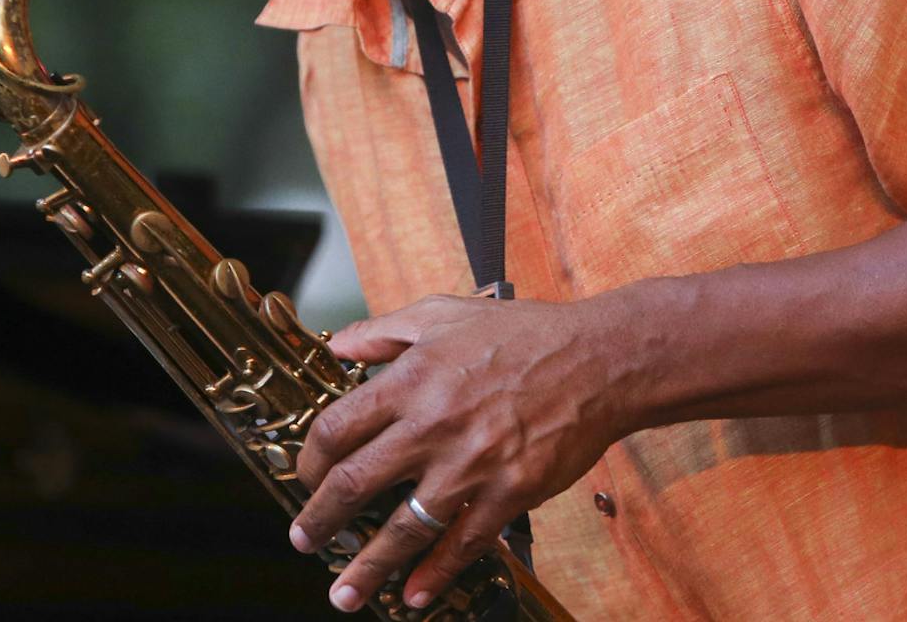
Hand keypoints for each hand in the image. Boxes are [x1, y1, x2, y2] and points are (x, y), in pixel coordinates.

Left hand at [288, 293, 626, 612]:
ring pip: (403, 527)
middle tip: (305, 541)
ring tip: (345, 592)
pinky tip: (413, 594)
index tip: (306, 479)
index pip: (337, 429)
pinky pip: (463, 543)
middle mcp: (433, 425)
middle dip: (320, 520)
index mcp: (412, 380)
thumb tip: (341, 347)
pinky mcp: (510, 491)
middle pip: (355, 484)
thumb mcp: (448, 313)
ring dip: (367, 566)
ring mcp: (472, 464)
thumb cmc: (527, 334)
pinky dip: (434, 574)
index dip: (310, 462)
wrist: (601, 360)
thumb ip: (387, 330)